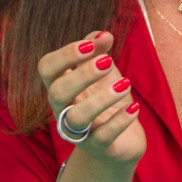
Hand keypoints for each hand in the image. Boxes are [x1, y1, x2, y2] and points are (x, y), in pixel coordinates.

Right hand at [37, 30, 144, 168]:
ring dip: (101, 98)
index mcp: (61, 85)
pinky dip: (119, 121)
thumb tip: (103, 34)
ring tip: (126, 84)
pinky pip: (103, 137)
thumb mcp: (103, 72)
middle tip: (108, 62)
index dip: (64, 55)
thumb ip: (99, 50)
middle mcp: (63, 109)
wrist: (121, 141)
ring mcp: (78, 131)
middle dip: (81, 75)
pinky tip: (134, 107)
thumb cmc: (105, 100)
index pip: (46, 68)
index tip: (91, 45)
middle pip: (56, 92)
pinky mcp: (98, 147)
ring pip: (77, 117)